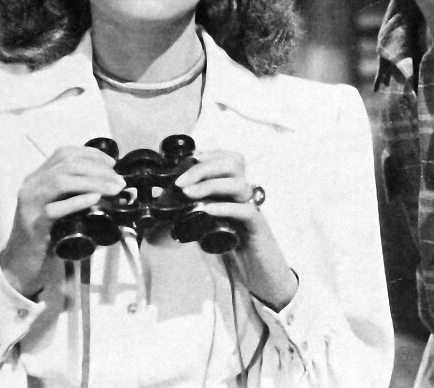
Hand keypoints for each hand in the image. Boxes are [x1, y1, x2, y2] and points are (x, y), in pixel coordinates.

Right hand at [0, 146, 124, 296]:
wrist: (21, 263)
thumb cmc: (47, 233)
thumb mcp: (60, 205)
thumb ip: (76, 192)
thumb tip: (113, 185)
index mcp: (38, 177)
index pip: (64, 153)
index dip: (91, 154)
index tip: (113, 164)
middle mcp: (32, 185)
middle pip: (66, 165)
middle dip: (98, 169)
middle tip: (119, 182)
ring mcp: (30, 204)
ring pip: (60, 182)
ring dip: (93, 182)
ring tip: (114, 189)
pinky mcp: (32, 225)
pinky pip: (53, 209)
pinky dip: (76, 201)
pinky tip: (94, 199)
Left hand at [175, 150, 297, 310]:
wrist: (263, 278)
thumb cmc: (239, 254)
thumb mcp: (212, 230)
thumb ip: (198, 216)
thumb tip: (170, 207)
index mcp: (236, 192)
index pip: (229, 160)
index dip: (208, 155)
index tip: (186, 162)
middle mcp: (246, 196)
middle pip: (234, 163)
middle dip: (204, 167)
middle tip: (181, 182)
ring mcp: (253, 211)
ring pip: (239, 184)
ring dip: (210, 185)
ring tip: (188, 194)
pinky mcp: (257, 229)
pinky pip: (245, 211)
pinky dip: (225, 207)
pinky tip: (207, 210)